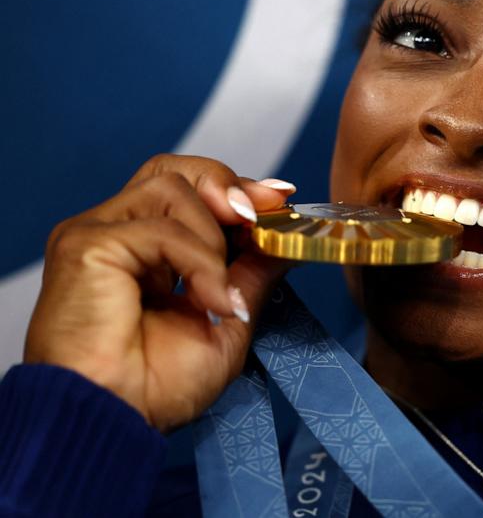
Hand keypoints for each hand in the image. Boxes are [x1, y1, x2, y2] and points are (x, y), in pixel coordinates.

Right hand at [23, 154, 295, 431]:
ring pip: (172, 189)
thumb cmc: (155, 388)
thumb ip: (252, 275)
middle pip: (173, 170)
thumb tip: (287, 240)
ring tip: (219, 291)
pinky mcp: (86, 245)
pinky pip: (163, 230)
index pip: (187, 190)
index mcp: (144, 253)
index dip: (235, 188)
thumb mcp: (227, 322)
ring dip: (213, 239)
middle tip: (259, 217)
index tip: (279, 198)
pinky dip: (200, 264)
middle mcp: (117, 235)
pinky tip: (209, 303)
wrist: (116, 423)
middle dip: (226, 186)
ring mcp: (97, 235)